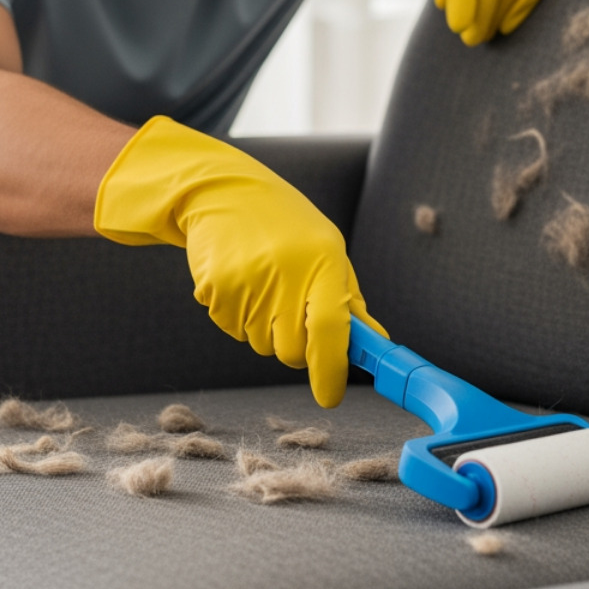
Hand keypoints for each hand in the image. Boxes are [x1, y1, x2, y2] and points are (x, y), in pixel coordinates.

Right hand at [93, 116, 386, 407]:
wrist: (224, 192)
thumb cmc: (287, 226)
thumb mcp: (328, 251)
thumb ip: (350, 302)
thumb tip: (374, 344)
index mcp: (322, 261)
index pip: (330, 330)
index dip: (330, 371)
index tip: (331, 396)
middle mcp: (285, 273)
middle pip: (291, 351)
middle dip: (295, 345)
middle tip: (290, 307)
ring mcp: (246, 282)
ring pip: (260, 344)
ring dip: (264, 327)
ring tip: (262, 281)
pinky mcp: (214, 289)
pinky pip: (231, 329)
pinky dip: (237, 315)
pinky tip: (239, 279)